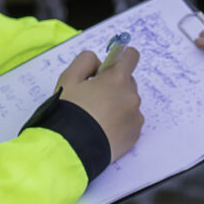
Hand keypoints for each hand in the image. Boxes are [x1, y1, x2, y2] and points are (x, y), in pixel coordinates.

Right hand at [56, 45, 143, 161]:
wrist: (70, 148)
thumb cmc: (68, 112)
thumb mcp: (68, 78)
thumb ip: (85, 61)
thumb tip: (99, 63)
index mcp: (117, 79)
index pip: (131, 55)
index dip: (120, 58)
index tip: (110, 66)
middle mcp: (131, 96)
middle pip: (128, 82)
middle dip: (114, 85)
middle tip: (94, 98)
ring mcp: (135, 116)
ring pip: (129, 102)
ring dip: (117, 105)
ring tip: (96, 117)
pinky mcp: (135, 134)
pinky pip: (130, 121)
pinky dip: (120, 122)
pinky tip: (103, 129)